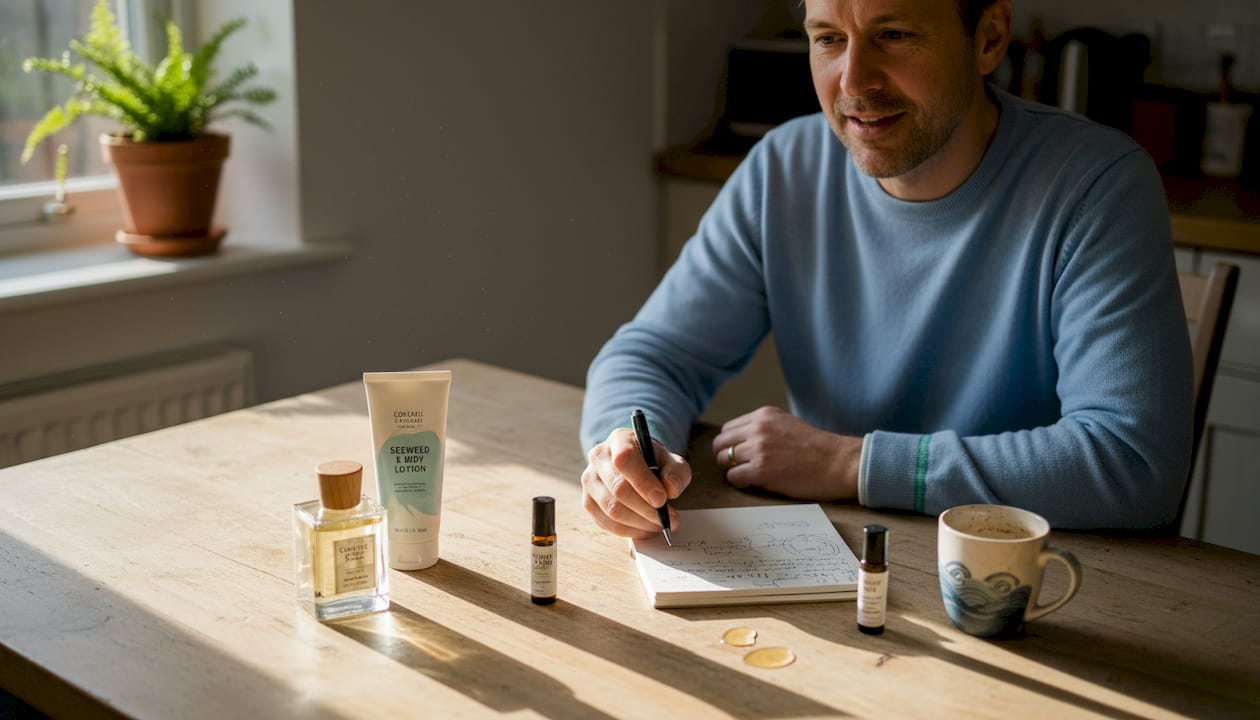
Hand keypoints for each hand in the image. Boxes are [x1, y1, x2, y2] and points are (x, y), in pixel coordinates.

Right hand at [581, 427, 691, 537]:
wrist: (637, 468)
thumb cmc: (654, 463)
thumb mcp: (672, 461)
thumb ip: (676, 472)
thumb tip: (671, 489)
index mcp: (619, 440)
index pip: (625, 459)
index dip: (643, 482)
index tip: (662, 500)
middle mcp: (598, 457)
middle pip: (618, 488)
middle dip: (646, 509)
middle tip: (668, 519)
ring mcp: (589, 480)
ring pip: (612, 509)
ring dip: (640, 523)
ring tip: (660, 525)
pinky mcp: (588, 502)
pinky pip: (606, 523)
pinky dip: (629, 531)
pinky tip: (646, 529)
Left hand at [711, 407, 859, 500]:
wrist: (839, 462)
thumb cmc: (818, 448)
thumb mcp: (787, 425)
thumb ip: (764, 429)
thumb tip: (741, 443)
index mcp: (763, 415)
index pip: (728, 429)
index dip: (730, 444)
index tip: (737, 454)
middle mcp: (758, 428)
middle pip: (720, 444)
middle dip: (725, 457)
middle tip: (738, 467)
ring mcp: (758, 449)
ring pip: (724, 461)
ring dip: (733, 470)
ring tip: (749, 476)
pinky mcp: (761, 470)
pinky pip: (733, 478)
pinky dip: (740, 482)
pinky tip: (755, 483)